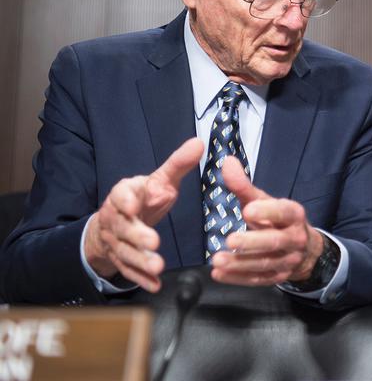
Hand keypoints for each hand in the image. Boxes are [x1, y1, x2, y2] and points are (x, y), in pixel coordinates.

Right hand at [84, 138, 203, 291]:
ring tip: (158, 266)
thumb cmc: (143, 198)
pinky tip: (154, 284)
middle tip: (154, 242)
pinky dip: (141, 278)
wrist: (116, 220)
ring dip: (140, 260)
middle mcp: (117, 218)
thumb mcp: (159, 179)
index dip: (126, 200)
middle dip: (137, 236)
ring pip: (125, 252)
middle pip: (124, 227)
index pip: (121, 195)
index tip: (134, 205)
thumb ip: (178, 164)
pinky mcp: (120, 259)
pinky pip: (129, 270)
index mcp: (125, 194)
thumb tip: (199, 143)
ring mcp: (116, 240)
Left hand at [209, 156, 323, 285]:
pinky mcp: (277, 277)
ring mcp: (287, 261)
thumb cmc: (278, 220)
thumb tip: (227, 162)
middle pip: (274, 242)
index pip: (283, 213)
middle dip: (252, 242)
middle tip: (229, 240)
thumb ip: (244, 186)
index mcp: (293, 215)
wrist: (304, 250)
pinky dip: (237, 278)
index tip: (247, 210)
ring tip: (217, 260)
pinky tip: (219, 274)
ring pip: (264, 263)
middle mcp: (294, 239)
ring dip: (240, 263)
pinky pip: (258, 280)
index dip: (267, 212)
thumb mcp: (264, 201)